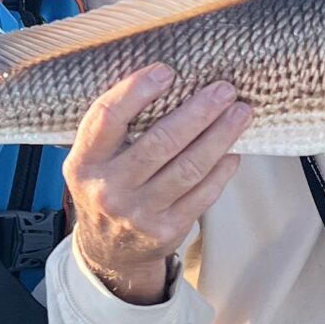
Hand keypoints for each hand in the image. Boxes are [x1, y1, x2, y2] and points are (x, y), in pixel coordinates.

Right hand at [64, 64, 251, 303]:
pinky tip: (233, 152)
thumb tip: (165, 81)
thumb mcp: (93, 160)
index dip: (136, 91)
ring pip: (188, 168)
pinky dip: (222, 170)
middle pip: (160, 142)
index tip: (166, 71)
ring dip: (219, 137)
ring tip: (240, 113)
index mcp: (84, 163)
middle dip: (198, 112)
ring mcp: (138, 213)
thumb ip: (115, 128)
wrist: (110, 252)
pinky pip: (202, 194)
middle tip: (224, 90)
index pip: (108, 118)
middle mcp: (108, 189)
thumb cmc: (107, 189)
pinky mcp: (167, 231)